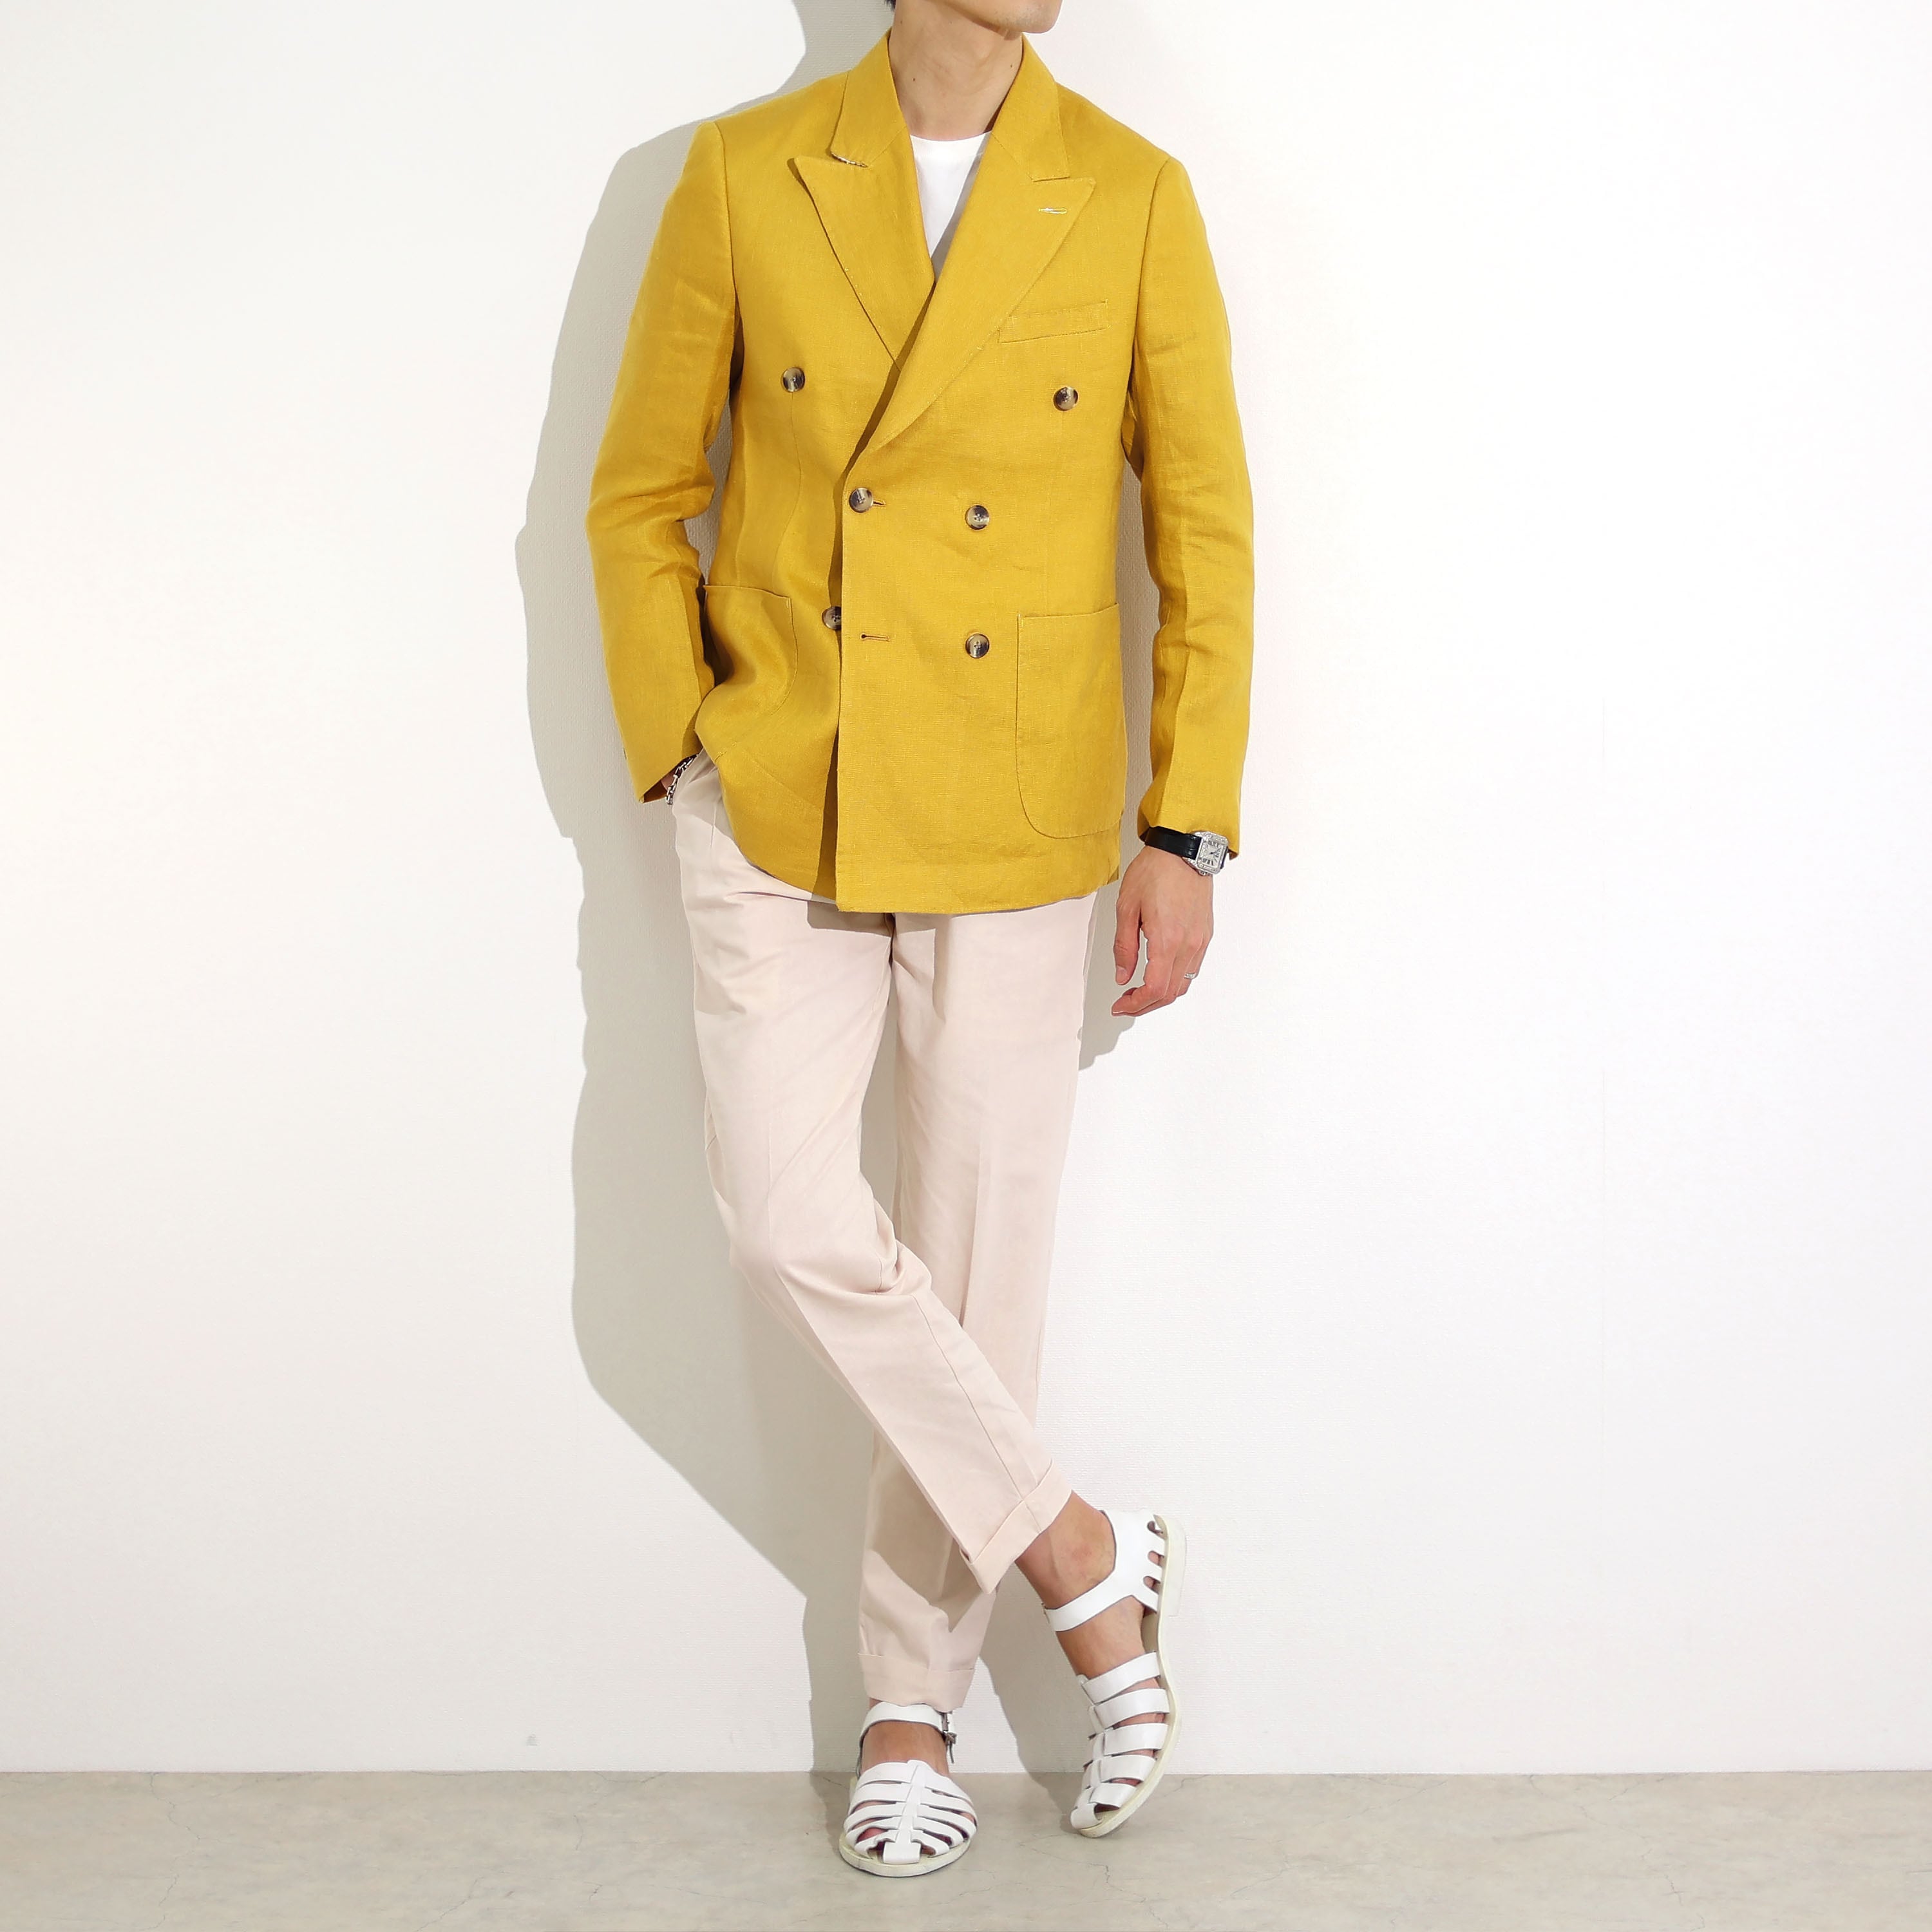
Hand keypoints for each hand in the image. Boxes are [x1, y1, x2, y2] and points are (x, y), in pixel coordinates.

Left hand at [1112, 845, 1212, 1016]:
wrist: (1183, 851)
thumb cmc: (1155, 872)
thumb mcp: (1127, 908)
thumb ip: (1124, 947)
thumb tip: (1122, 976)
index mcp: (1167, 940)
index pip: (1154, 989)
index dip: (1135, 1005)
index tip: (1120, 1005)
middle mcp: (1188, 945)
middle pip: (1170, 993)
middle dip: (1145, 1005)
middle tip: (1126, 1002)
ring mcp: (1200, 941)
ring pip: (1183, 985)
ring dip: (1161, 995)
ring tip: (1139, 991)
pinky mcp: (1205, 935)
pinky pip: (1192, 969)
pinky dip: (1174, 980)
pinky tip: (1159, 974)